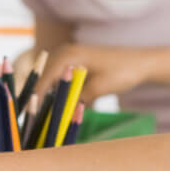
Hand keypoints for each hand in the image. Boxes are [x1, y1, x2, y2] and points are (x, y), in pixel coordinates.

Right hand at [35, 43, 152, 104]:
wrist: (140, 63)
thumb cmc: (122, 73)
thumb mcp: (98, 88)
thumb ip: (76, 98)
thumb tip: (58, 111)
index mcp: (68, 54)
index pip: (44, 78)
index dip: (35, 97)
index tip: (29, 114)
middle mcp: (65, 52)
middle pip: (44, 78)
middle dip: (39, 97)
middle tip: (33, 118)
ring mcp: (69, 57)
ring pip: (51, 80)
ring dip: (49, 95)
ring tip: (43, 115)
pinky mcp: (74, 64)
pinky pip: (60, 79)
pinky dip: (59, 92)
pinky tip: (59, 106)